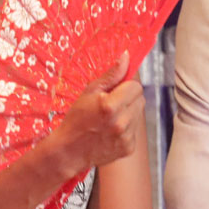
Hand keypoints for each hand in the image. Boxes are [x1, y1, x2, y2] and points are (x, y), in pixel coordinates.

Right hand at [50, 51, 144, 175]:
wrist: (69, 151)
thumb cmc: (76, 119)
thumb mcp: (89, 92)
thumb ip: (111, 75)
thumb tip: (126, 57)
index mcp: (111, 106)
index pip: (136, 86)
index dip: (126, 86)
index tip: (114, 91)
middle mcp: (121, 122)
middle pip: (140, 99)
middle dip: (128, 98)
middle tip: (110, 105)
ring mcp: (126, 137)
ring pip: (139, 114)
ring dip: (128, 113)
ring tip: (110, 119)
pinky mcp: (129, 148)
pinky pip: (135, 130)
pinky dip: (127, 128)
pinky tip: (111, 130)